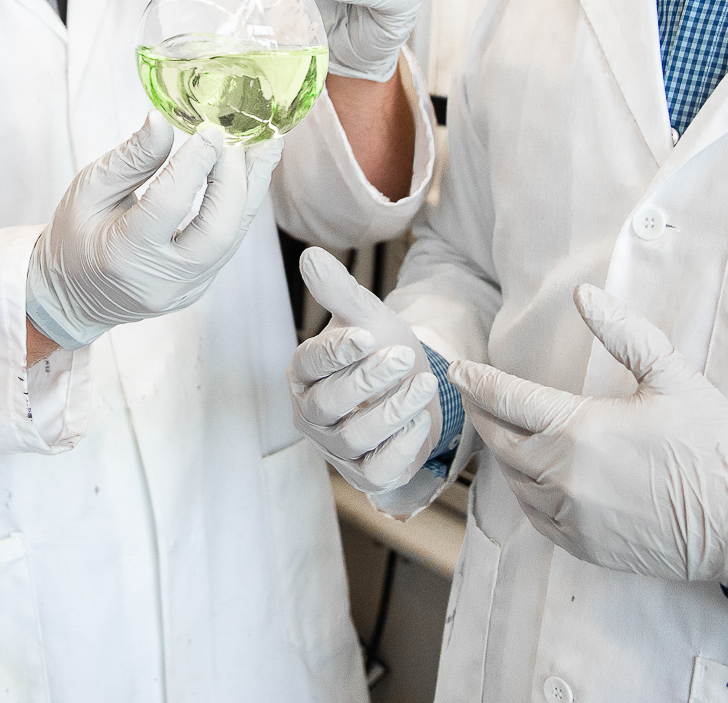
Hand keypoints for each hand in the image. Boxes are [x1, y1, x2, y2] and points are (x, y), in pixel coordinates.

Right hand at [26, 117, 280, 351]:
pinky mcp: (199, 287)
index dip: (194, 164)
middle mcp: (160, 280)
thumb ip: (130, 158)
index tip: (209, 129)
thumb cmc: (75, 236)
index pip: (168, 205)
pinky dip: (241, 204)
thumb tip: (162, 121)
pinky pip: (229, 243)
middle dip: (234, 178)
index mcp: (122, 254)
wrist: (73, 295)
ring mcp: (185, 290)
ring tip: (266, 144)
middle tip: (238, 136)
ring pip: (233, 238)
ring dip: (251, 188)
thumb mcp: (88, 190)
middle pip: (217, 230)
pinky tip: (249, 172)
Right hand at [287, 246, 439, 493]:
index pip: (309, 364)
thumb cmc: (381, 348)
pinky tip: (420, 421)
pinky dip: (400, 447)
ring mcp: (335, 447)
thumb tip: (310, 255)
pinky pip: (376, 470)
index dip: (336, 352)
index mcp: (303, 372)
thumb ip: (338, 290)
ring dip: (392, 411)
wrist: (413, 385)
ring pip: (354, 437)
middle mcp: (311, 413)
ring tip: (424, 385)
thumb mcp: (366, 316)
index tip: (367, 336)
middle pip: (328, 403)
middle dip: (367, 380)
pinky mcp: (363, 473)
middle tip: (403, 357)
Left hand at [447, 285, 727, 582]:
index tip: (458, 368)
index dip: (477, 381)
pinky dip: (524, 491)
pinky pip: (535, 515)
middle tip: (472, 395)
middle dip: (482, 414)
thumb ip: (622, 332)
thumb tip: (583, 295)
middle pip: (500, 440)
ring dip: (503, 453)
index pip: (506, 399)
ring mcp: (571, 516)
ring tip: (500, 430)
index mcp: (580, 430)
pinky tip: (530, 476)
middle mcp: (564, 476)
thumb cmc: (712, 446)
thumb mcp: (672, 376)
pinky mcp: (583, 545)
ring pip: (514, 481)